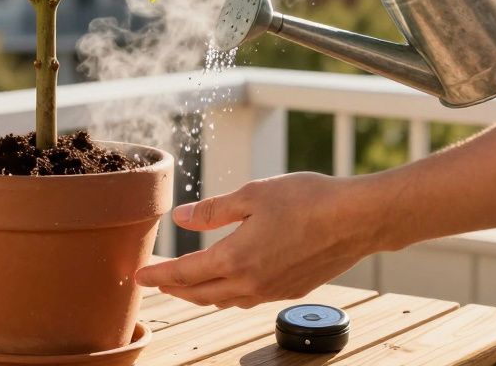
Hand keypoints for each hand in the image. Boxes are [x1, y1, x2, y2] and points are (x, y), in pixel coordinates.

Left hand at [135, 173, 385, 308]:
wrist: (356, 220)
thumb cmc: (307, 200)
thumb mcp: (252, 195)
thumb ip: (213, 211)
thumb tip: (181, 219)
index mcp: (236, 258)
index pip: (185, 273)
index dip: (159, 275)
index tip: (139, 276)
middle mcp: (251, 283)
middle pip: (200, 294)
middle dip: (175, 289)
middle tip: (156, 282)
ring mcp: (272, 291)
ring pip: (225, 300)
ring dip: (201, 294)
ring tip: (187, 285)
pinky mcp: (291, 290)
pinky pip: (249, 298)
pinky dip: (229, 293)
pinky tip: (230, 283)